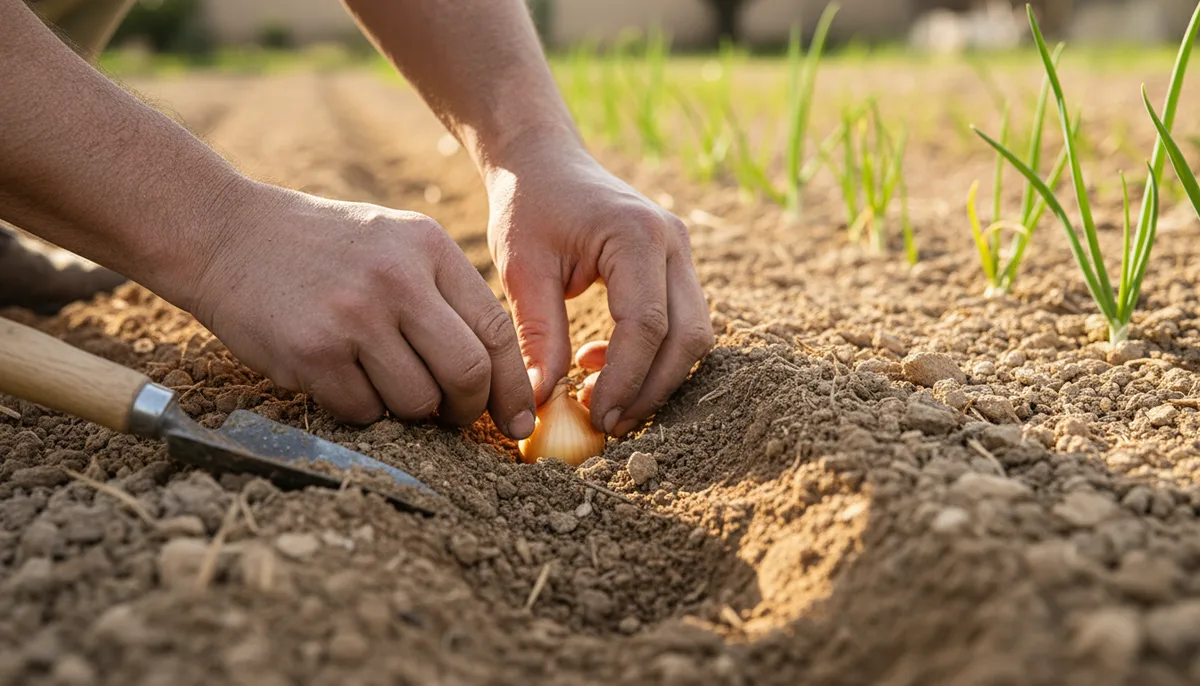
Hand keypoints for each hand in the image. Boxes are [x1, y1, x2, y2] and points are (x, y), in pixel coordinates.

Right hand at [184, 183, 536, 438]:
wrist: (226, 233)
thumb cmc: (323, 248)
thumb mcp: (395, 242)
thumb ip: (445, 296)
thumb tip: (496, 377)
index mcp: (428, 248)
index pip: (496, 331)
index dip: (513, 387)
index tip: (519, 423)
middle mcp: (397, 278)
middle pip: (467, 373)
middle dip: (467, 411)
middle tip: (452, 419)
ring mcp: (354, 316)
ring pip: (416, 401)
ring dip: (409, 412)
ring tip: (383, 384)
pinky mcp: (313, 351)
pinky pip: (363, 411)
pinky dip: (361, 410)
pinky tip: (340, 378)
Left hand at [484, 137, 713, 436]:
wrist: (544, 162)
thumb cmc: (528, 208)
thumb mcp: (523, 270)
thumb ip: (537, 335)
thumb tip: (541, 403)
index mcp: (635, 235)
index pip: (646, 324)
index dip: (626, 380)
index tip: (597, 417)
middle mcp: (673, 241)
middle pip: (688, 335)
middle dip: (651, 389)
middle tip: (607, 423)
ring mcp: (682, 252)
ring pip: (694, 334)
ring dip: (656, 377)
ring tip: (600, 398)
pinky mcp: (677, 266)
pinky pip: (681, 323)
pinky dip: (652, 356)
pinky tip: (599, 362)